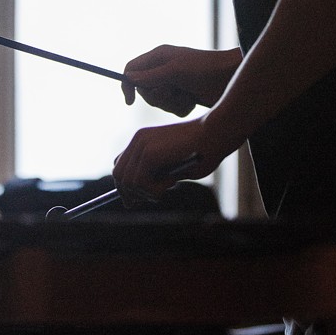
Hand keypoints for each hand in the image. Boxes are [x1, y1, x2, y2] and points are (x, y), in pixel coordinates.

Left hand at [112, 116, 228, 205]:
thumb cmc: (202, 151)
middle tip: (153, 198)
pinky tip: (172, 182)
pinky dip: (154, 190)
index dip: (125, 186)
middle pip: (120, 175)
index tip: (134, 201)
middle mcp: (139, 140)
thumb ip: (157, 174)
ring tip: (168, 186)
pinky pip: (141, 182)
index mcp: (143, 139)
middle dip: (131, 193)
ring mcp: (142, 145)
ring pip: (129, 182)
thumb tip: (138, 195)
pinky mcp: (150, 153)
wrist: (216, 133)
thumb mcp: (174, 164)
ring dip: (147, 192)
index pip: (121, 166)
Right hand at [122, 44, 241, 114]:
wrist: (231, 78)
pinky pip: (172, 109)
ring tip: (187, 95)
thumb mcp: (175, 71)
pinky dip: (181, 107)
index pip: (132, 69)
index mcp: (158, 57)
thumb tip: (129, 78)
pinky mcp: (183, 96)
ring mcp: (173, 83)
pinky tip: (193, 100)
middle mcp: (163, 69)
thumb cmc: (204, 69)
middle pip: (144, 90)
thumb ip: (151, 76)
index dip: (128, 85)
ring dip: (172, 103)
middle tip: (171, 92)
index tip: (130, 101)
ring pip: (158, 102)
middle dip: (157, 96)